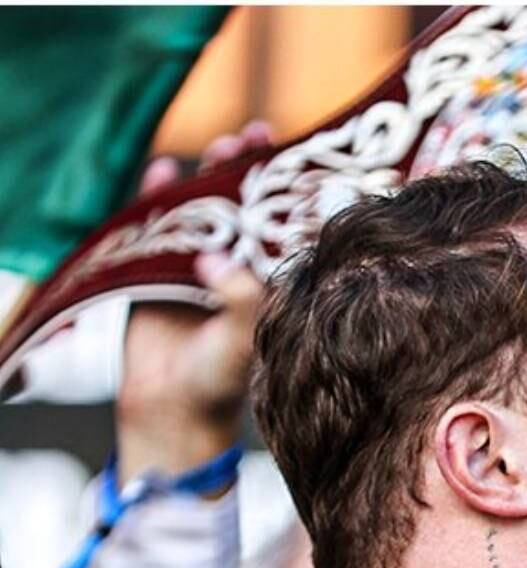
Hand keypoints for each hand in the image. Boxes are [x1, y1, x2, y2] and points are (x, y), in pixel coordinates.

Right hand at [118, 121, 273, 479]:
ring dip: (208, 172)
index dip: (293, 190)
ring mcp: (197, 260)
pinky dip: (155, 193)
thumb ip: (240, 301)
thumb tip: (215, 262)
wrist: (173, 407)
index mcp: (270, 277)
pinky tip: (161, 170)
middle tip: (258, 137)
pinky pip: (155, 220)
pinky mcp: (156, 264)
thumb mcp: (243, 340)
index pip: (286, 224)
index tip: (306, 158)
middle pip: (245, 202)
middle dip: (251, 167)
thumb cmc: (223, 376)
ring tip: (221, 147)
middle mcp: (238, 263)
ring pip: (203, 204)